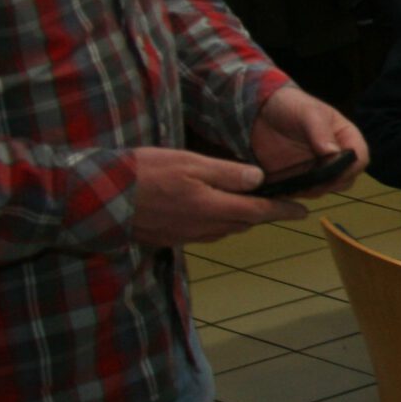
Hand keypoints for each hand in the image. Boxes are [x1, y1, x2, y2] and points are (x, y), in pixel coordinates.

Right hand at [129, 147, 304, 246]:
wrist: (96, 199)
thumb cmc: (144, 173)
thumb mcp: (190, 163)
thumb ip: (227, 173)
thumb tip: (259, 179)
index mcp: (214, 208)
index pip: (260, 212)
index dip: (283, 210)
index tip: (303, 211)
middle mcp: (204, 228)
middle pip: (243, 223)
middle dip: (262, 214)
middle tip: (277, 203)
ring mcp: (185, 236)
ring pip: (224, 229)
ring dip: (238, 219)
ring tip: (247, 205)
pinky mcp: (169, 238)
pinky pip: (203, 233)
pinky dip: (215, 222)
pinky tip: (209, 210)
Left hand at [249, 85, 366, 197]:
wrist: (259, 113)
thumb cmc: (290, 105)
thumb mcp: (308, 112)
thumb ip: (321, 131)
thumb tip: (333, 153)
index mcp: (346, 137)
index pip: (360, 158)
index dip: (351, 167)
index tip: (333, 170)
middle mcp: (336, 156)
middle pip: (346, 178)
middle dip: (331, 183)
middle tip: (311, 181)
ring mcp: (318, 169)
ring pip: (326, 189)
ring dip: (313, 190)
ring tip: (295, 184)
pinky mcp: (299, 179)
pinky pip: (303, 192)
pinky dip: (297, 193)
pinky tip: (285, 187)